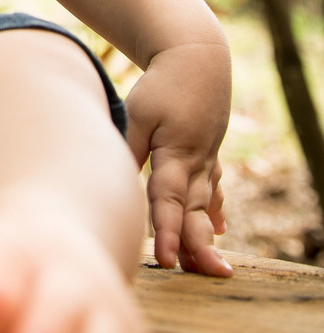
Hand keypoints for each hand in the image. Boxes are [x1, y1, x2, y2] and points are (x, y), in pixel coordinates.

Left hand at [124, 40, 232, 276]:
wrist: (197, 58)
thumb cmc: (162, 85)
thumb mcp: (140, 113)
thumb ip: (129, 148)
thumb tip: (114, 179)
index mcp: (177, 153)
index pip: (169, 200)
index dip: (168, 231)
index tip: (166, 258)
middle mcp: (196, 162)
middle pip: (194, 212)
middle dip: (199, 247)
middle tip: (208, 275)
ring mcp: (206, 159)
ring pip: (205, 206)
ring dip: (208, 237)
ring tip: (214, 267)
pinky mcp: (207, 154)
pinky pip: (212, 188)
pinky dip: (214, 210)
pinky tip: (218, 231)